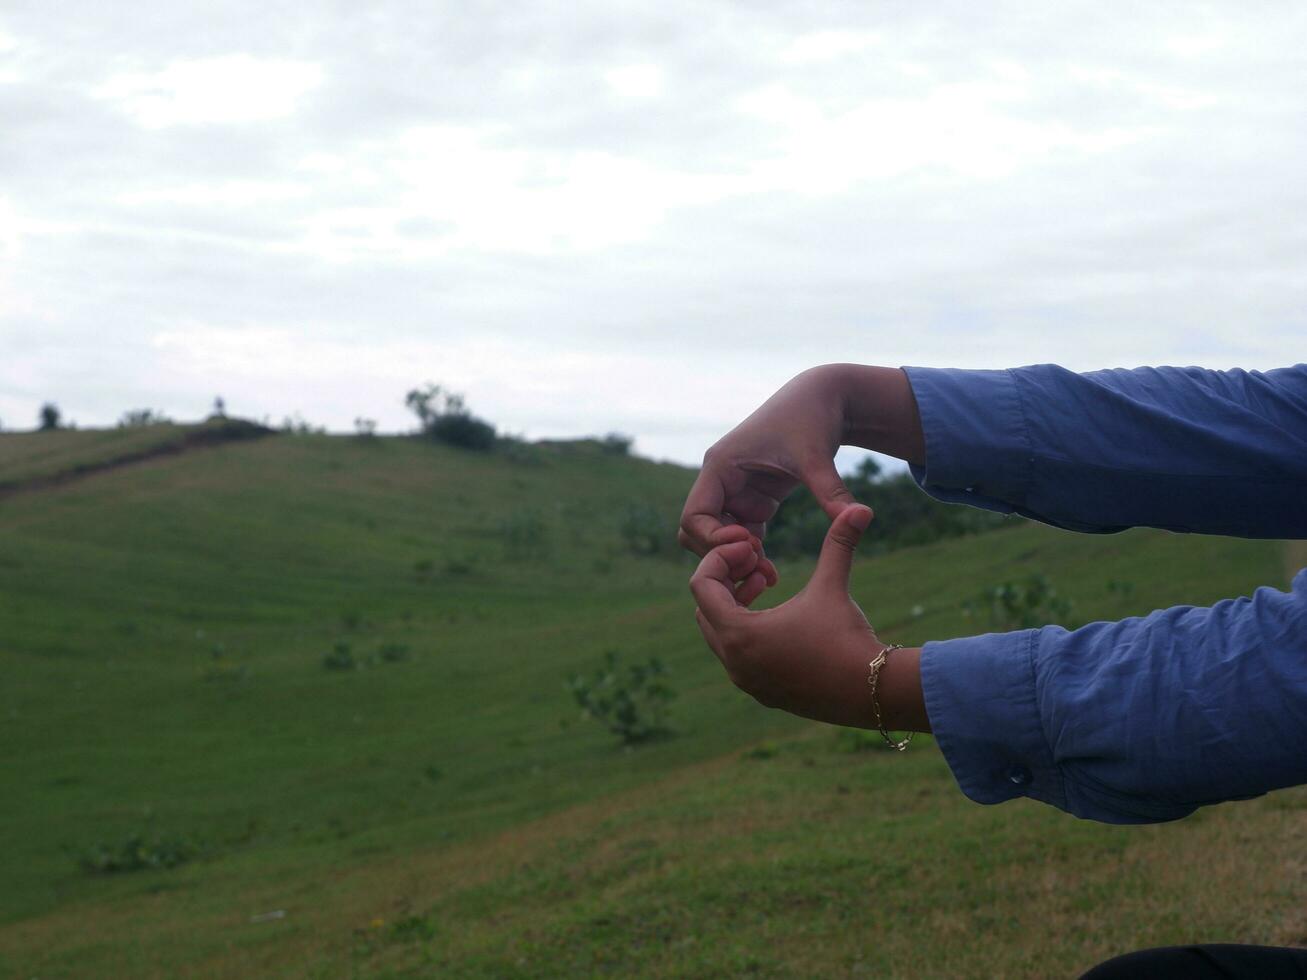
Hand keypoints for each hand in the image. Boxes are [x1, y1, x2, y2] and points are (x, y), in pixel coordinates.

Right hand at [678, 366, 853, 583]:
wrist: (824, 399)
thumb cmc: (813, 418)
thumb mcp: (817, 457)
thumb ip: (831, 492)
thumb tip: (861, 517)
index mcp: (720, 466)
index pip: (694, 516)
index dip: (714, 540)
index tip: (752, 546)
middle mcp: (720, 481)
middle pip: (697, 533)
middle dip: (721, 555)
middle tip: (757, 570)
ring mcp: (735, 492)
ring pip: (717, 539)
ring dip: (737, 559)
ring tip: (768, 575)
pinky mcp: (754, 500)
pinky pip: (741, 537)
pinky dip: (751, 554)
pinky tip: (772, 571)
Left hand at [691, 504, 909, 728]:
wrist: (872, 692)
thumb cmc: (846, 638)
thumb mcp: (833, 586)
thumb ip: (838, 543)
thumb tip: (862, 507)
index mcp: (739, 634)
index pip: (700, 586)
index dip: (720, 559)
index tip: (753, 551)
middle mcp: (733, 661)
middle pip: (704, 610)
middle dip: (726, 582)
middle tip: (758, 567)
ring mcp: (746, 681)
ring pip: (719, 634)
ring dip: (736, 607)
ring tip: (768, 586)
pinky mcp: (762, 692)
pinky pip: (737, 656)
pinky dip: (747, 632)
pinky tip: (780, 618)